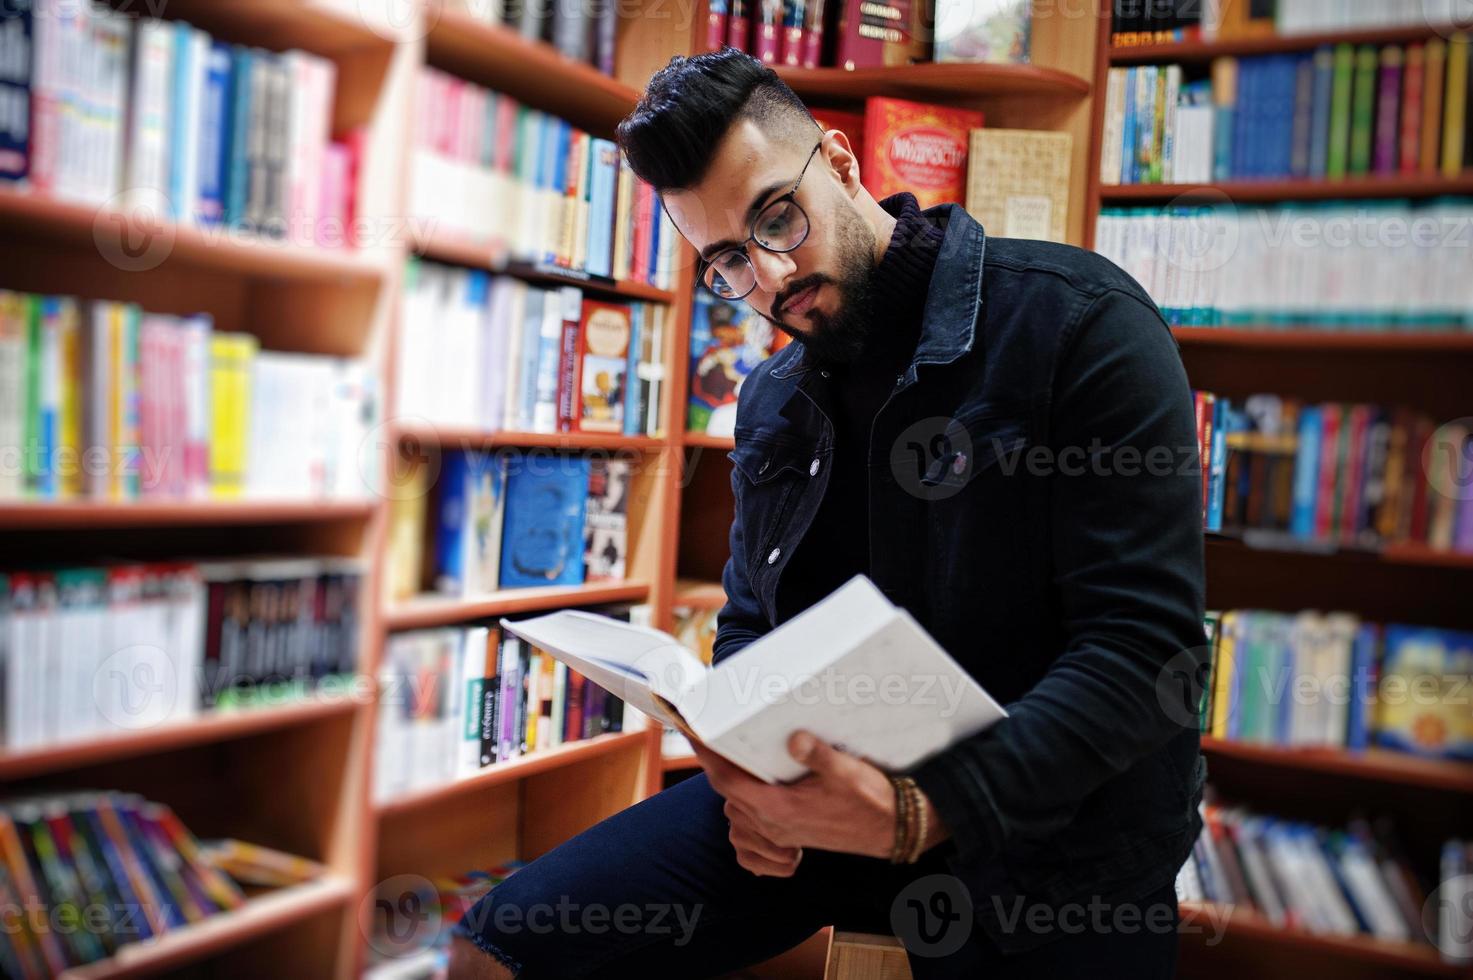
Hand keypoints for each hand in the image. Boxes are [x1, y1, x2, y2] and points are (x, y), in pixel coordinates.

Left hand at [691, 731, 948, 874]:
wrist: (893, 829)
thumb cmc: (869, 801)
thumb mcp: (845, 771)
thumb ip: (817, 754)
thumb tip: (794, 738)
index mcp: (779, 809)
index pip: (728, 782)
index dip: (707, 758)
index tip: (694, 734)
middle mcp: (774, 824)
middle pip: (728, 794)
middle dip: (718, 766)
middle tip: (711, 736)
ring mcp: (782, 832)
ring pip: (739, 808)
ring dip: (733, 785)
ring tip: (733, 757)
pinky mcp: (792, 833)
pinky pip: (754, 820)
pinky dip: (747, 803)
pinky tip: (757, 786)